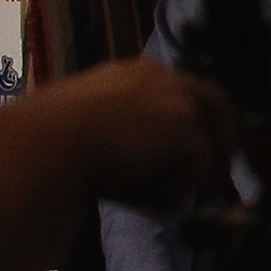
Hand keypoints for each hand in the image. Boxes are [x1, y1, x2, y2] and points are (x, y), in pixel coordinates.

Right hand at [49, 59, 231, 209]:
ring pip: (210, 142)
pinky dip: (180, 189)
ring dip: (201, 169)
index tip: (200, 143)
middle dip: (221, 139)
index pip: (187, 89)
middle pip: (216, 106)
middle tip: (216, 174)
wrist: (48, 142)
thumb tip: (143, 155)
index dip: (197, 118)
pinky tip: (152, 197)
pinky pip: (200, 171)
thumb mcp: (91, 118)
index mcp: (139, 72)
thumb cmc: (52, 136)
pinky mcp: (189, 133)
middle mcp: (167, 80)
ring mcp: (182, 104)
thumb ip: (124, 126)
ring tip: (180, 194)